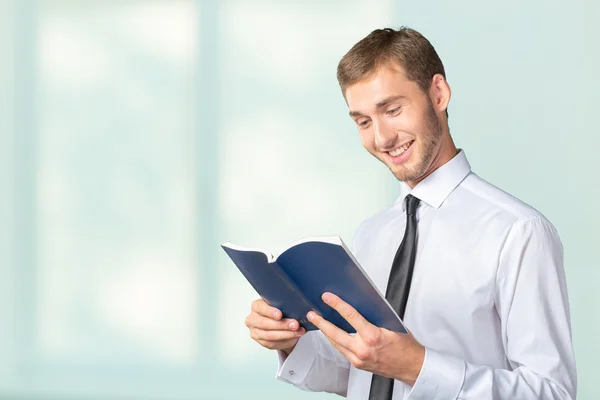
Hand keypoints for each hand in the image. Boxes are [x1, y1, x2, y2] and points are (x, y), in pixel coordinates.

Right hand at [245, 299, 305, 354]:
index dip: (270, 312)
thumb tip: (296, 307)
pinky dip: (285, 340)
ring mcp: (255, 331)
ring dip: (286, 334)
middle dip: (282, 325)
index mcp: (256, 306)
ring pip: (269, 335)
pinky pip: (272, 343)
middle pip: (265, 324)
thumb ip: (284, 306)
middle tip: (295, 324)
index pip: (261, 308)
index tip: (280, 315)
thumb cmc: (280, 311)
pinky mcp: (261, 341)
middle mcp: (252, 319)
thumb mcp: (281, 305)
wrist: (279, 323)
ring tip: (298, 331)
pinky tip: (294, 336)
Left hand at [307, 292, 424, 385]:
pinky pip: (342, 350)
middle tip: (312, 314)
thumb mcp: (391, 325)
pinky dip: (336, 341)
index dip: (337, 305)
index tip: (327, 297)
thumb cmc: (405, 345)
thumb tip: (360, 304)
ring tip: (317, 322)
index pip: (350, 316)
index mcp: (372, 336)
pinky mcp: (358, 364)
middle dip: (321, 322)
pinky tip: (331, 335)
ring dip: (326, 332)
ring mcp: (359, 359)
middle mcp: (363, 349)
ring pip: (336, 343)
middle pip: (335, 333)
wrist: (412, 366)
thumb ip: (374, 316)